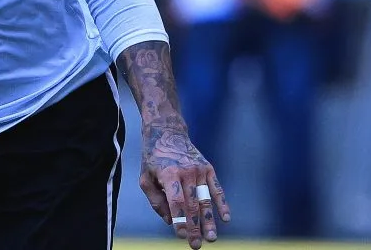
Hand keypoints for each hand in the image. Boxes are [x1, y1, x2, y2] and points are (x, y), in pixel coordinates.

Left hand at [138, 126, 229, 248]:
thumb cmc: (153, 158)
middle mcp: (187, 172)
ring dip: (209, 221)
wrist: (167, 131)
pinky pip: (217, 189)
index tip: (181, 236)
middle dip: (194, 227)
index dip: (180, 220)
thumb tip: (170, 221)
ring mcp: (200, 170)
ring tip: (211, 238)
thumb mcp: (145, 177)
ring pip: (205, 200)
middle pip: (192, 205)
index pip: (176, 202)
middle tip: (196, 245)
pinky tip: (225, 218)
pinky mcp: (208, 168)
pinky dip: (222, 204)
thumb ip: (155, 200)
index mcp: (169, 174)